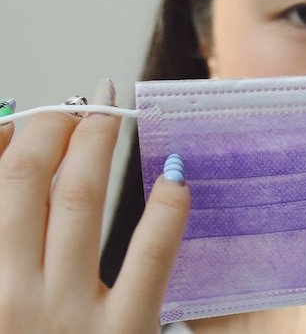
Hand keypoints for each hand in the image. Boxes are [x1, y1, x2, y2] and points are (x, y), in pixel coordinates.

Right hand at [0, 85, 189, 332]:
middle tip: (79, 104)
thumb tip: (3, 139)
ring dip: (94, 148)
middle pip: (24, 182)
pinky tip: (177, 176)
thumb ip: (0, 236)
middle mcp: (4, 297)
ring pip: (77, 202)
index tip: (25, 111)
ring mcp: (63, 316)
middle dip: (51, 129)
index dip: (6, 136)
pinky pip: (149, 257)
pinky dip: (165, 211)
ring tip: (109, 117)